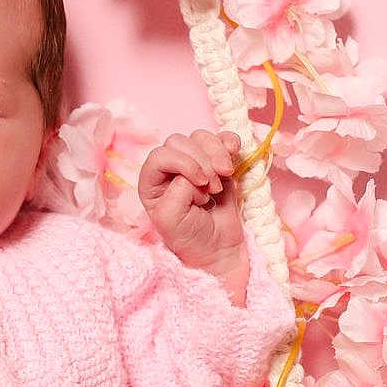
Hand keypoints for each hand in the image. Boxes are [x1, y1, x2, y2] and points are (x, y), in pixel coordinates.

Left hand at [137, 129, 246, 279]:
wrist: (218, 249)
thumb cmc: (189, 237)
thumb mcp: (171, 218)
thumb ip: (177, 190)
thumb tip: (197, 171)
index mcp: (151, 182)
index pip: (160, 155)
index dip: (182, 163)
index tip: (200, 183)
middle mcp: (169, 170)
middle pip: (180, 142)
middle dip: (202, 161)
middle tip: (213, 187)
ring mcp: (194, 163)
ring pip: (200, 137)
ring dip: (217, 153)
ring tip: (225, 176)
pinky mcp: (216, 162)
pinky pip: (221, 139)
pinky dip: (230, 142)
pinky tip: (235, 152)